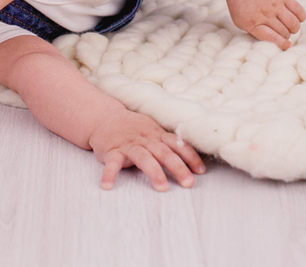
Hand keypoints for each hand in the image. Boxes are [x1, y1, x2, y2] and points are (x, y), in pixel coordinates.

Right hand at [87, 109, 204, 190]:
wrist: (104, 117)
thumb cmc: (132, 127)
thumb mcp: (152, 129)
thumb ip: (167, 141)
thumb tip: (190, 157)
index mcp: (157, 134)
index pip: (177, 144)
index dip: (190, 157)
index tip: (200, 171)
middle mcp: (145, 139)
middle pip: (164, 153)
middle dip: (178, 168)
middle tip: (188, 183)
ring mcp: (128, 145)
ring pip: (144, 158)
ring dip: (154, 172)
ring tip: (162, 188)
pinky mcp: (111, 151)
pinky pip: (111, 163)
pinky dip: (109, 174)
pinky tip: (107, 186)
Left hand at [226, 0, 305, 49]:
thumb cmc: (241, 6)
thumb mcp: (241, 22)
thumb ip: (255, 32)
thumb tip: (273, 42)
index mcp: (253, 24)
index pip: (272, 38)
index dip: (282, 44)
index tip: (287, 46)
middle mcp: (265, 15)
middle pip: (284, 32)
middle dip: (286, 36)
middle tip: (284, 33)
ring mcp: (275, 5)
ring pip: (293, 23)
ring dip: (294, 28)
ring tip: (291, 27)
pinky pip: (298, 9)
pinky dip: (301, 17)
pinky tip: (297, 18)